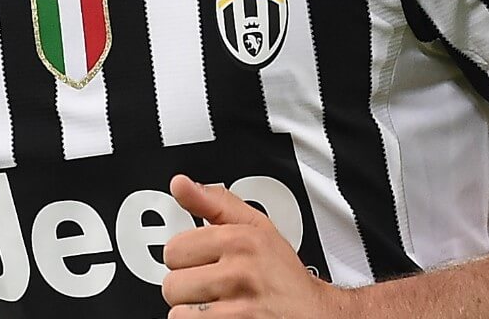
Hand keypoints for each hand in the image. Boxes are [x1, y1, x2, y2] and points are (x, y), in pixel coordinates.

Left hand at [160, 174, 349, 317]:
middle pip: (172, 285)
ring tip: (219, 306)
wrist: (316, 315)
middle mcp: (240, 273)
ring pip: (179, 314)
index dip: (186, 260)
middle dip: (189, 290)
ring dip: (195, 314)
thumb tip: (180, 184)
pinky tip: (224, 318)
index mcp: (239, 241)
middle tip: (215, 288)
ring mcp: (240, 309)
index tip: (203, 264)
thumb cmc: (284, 276)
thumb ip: (215, 203)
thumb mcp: (257, 227)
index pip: (173, 250)